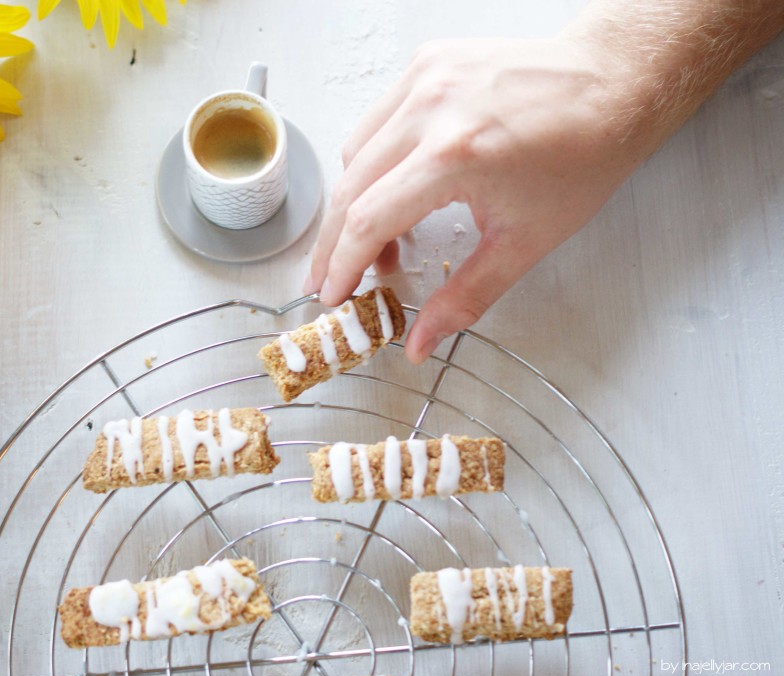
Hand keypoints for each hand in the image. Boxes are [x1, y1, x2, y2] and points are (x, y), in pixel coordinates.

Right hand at [305, 36, 650, 362]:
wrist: (614, 84)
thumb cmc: (583, 155)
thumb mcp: (525, 241)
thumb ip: (465, 297)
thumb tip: (420, 342)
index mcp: (455, 154)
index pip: (368, 219)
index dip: (342, 265)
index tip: (333, 294)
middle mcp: (431, 107)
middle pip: (350, 186)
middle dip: (334, 242)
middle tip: (332, 278)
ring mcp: (425, 77)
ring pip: (356, 150)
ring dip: (355, 200)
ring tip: (382, 240)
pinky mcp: (427, 61)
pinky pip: (378, 119)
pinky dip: (376, 159)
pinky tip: (398, 184)